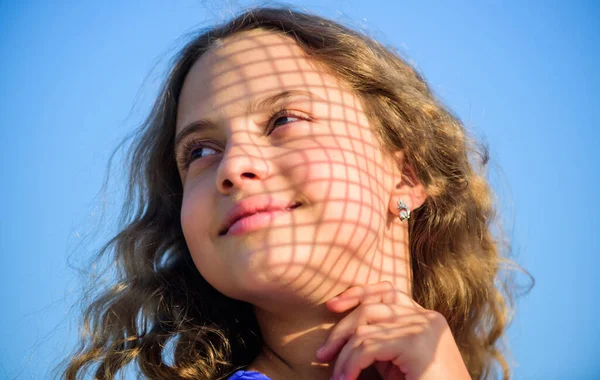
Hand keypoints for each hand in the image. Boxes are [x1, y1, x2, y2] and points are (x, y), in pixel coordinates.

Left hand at [315, 281, 470, 379]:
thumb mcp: (396, 361)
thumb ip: (379, 341)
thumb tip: (340, 336)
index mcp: (425, 317)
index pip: (387, 291)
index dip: (357, 293)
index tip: (332, 306)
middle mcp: (426, 317)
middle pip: (370, 307)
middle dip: (340, 330)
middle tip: (322, 354)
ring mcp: (423, 328)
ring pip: (364, 330)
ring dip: (343, 357)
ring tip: (337, 379)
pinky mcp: (416, 344)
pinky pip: (367, 347)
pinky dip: (350, 365)